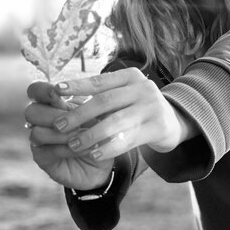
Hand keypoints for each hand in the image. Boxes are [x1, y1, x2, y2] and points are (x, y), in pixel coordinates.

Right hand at [25, 81, 113, 189]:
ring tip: (85, 136)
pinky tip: (87, 149)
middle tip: (77, 121)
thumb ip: (88, 104)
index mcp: (52, 103)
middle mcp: (41, 120)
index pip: (36, 91)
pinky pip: (48, 151)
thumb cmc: (100, 133)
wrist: (102, 163)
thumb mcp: (99, 115)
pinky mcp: (42, 158)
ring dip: (64, 135)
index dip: (44, 90)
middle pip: (32, 111)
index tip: (58, 92)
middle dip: (55, 115)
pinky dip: (69, 149)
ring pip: (37, 132)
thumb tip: (86, 95)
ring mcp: (39, 140)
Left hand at [49, 67, 197, 161]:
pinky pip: (128, 139)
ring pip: (114, 122)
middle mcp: (142, 88)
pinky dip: (108, 147)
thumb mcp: (125, 94)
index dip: (77, 86)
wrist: (174, 121)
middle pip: (104, 102)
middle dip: (78, 114)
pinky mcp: (158, 128)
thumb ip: (103, 93)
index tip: (55, 90)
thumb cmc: (138, 107)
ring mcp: (152, 108)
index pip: (99, 81)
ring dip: (90, 134)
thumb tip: (62, 94)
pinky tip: (94, 153)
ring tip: (72, 144)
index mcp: (130, 76)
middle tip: (59, 125)